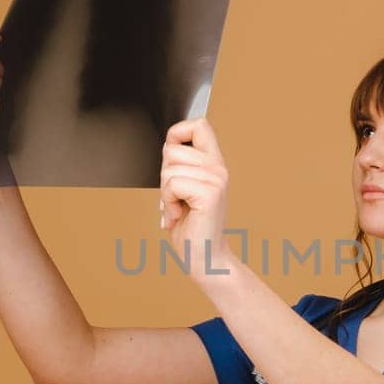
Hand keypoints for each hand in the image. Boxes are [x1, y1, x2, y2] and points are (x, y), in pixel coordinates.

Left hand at [159, 116, 230, 278]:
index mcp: (214, 164)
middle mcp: (219, 169)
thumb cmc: (191, 228)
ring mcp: (216, 180)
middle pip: (172, 149)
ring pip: (169, 169)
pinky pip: (172, 184)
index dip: (178, 134)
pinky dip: (169, 203)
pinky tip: (179, 216)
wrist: (205, 258)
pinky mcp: (209, 194)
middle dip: (164, 175)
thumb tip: (168, 145)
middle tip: (177, 198)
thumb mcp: (184, 189)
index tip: (173, 160)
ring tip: (179, 209)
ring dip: (166, 193)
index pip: (199, 124)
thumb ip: (181, 166)